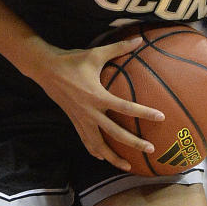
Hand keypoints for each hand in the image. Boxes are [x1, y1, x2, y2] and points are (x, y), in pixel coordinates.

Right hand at [28, 35, 164, 171]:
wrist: (45, 69)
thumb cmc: (72, 60)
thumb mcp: (96, 54)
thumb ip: (119, 48)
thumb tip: (139, 39)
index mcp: (97, 95)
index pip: (125, 107)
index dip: (144, 113)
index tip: (161, 117)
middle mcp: (90, 111)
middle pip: (115, 133)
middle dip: (134, 142)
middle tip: (151, 148)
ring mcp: (81, 119)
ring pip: (98, 144)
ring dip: (113, 157)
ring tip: (127, 166)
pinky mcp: (74, 121)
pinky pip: (85, 140)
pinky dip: (95, 150)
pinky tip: (102, 157)